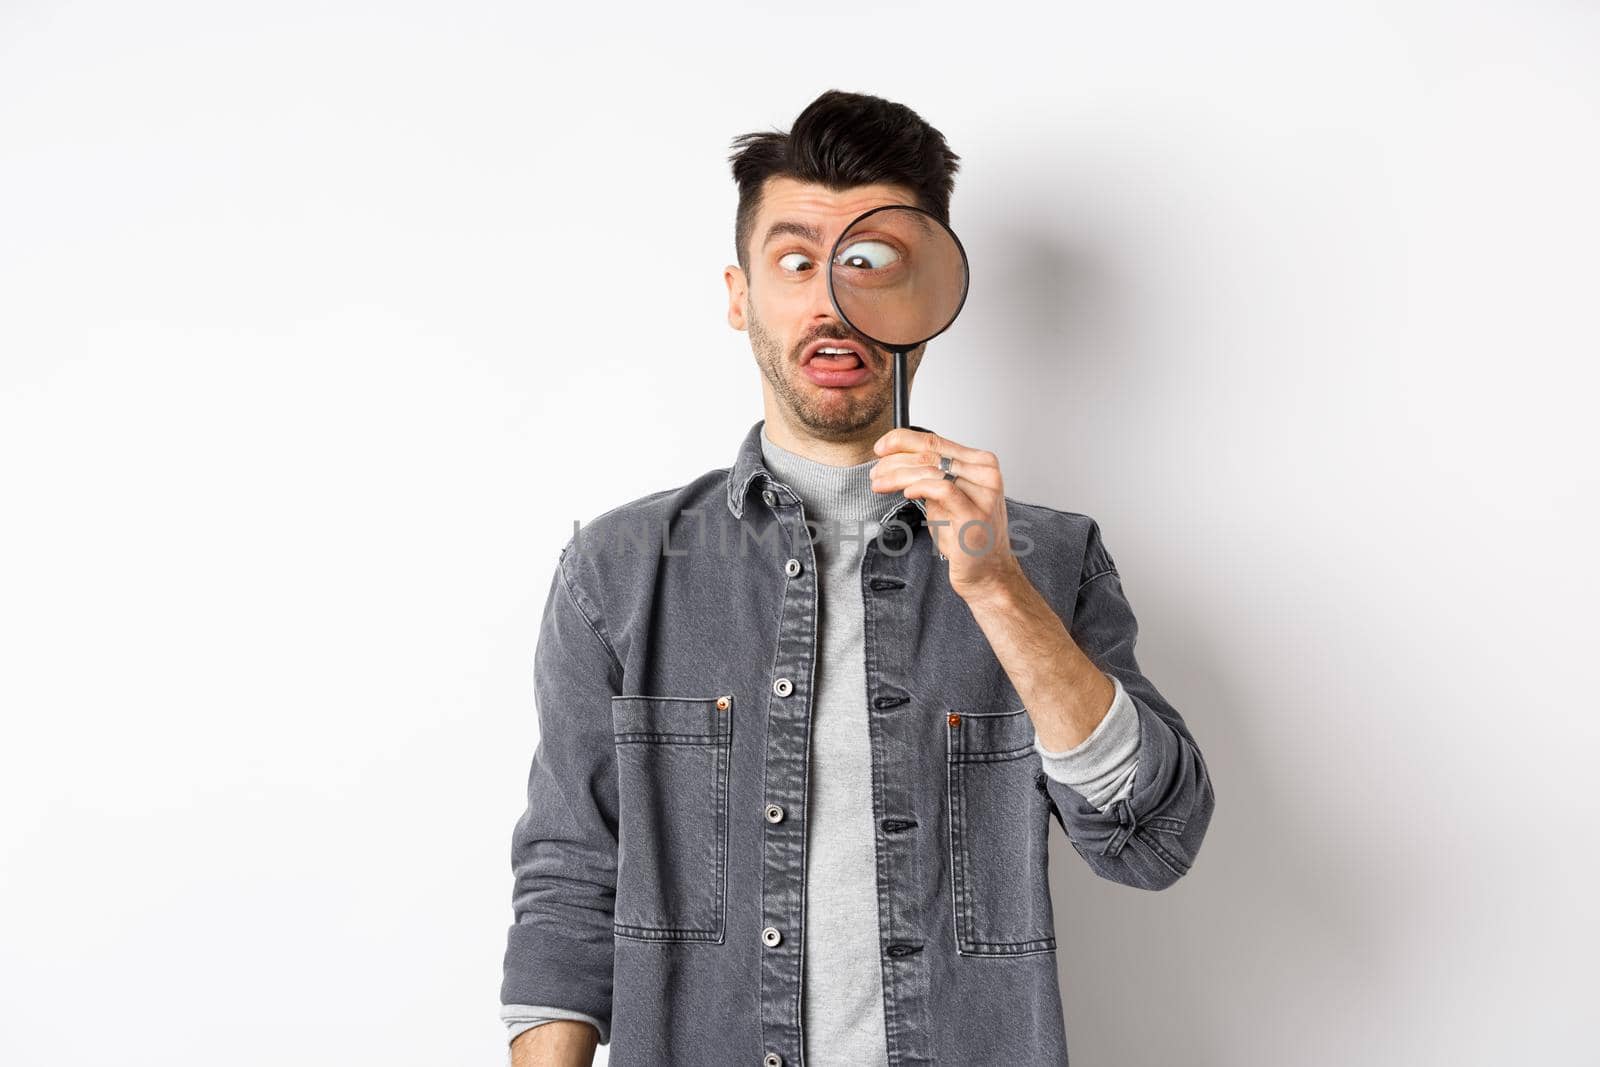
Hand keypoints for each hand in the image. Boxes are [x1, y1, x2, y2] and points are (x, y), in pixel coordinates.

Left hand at [870, 427, 1023, 602]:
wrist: (987, 571)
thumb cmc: (967, 536)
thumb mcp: (946, 498)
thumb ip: (929, 477)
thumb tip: (896, 461)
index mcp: (980, 464)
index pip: (936, 440)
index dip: (903, 440)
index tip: (881, 447)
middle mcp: (985, 474)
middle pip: (930, 453)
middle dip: (895, 460)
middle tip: (876, 471)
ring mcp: (983, 493)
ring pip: (931, 470)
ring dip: (898, 475)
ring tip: (880, 483)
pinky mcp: (975, 513)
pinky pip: (942, 489)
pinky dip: (919, 486)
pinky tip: (906, 492)